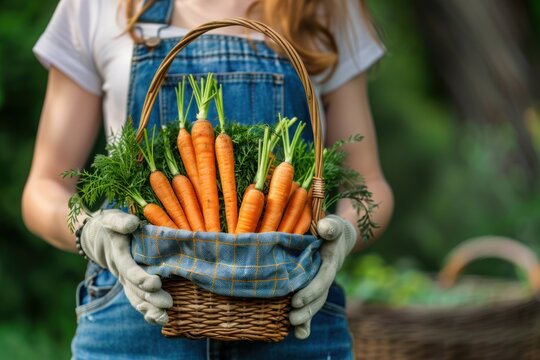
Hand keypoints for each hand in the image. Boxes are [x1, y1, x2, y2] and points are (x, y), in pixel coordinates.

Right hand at [80, 209, 172, 324]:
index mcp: (118, 255)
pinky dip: (147, 310)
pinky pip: (136, 300)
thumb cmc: (109, 225)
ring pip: (135, 298)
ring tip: (165, 318)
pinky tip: (160, 319)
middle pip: (134, 289)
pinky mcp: (130, 284)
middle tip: (168, 303)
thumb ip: (121, 222)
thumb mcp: (112, 218)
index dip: (141, 278)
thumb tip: (133, 224)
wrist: (96, 237)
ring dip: (149, 309)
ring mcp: (124, 280)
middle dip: (151, 297)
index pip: (129, 269)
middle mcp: (120, 271)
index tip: (155, 282)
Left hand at [289, 215, 356, 338]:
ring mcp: (320, 284)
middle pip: (318, 298)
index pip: (321, 280)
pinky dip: (306, 322)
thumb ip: (331, 226)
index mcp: (329, 263)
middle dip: (306, 310)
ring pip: (314, 305)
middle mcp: (325, 277)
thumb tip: (325, 228)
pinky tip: (298, 334)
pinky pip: (310, 306)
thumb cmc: (330, 228)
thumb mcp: (333, 224)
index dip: (311, 291)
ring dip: (305, 318)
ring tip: (292, 327)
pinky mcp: (313, 288)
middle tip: (291, 318)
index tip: (296, 300)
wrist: (336, 235)